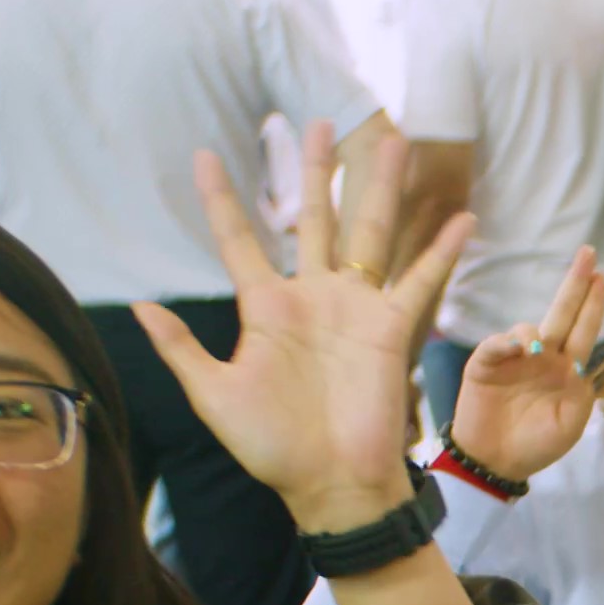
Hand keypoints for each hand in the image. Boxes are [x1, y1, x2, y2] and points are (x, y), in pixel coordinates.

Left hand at [137, 123, 473, 535]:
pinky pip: (419, 281)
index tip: (206, 154)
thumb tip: (142, 305)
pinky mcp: (392, 329)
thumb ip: (182, 348)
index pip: (240, 240)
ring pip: (368, 232)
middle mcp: (312, 297)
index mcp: (265, 308)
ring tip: (391, 141)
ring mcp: (355, 309)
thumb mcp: (213, 396)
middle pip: (314, 217)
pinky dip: (440, 251)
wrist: (330, 484)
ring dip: (378, 187)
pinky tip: (461, 218)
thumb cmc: (271, 447)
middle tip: (313, 120)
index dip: (221, 199)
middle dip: (313, 170)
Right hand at [445, 247, 603, 486]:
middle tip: (588, 254)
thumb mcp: (570, 425)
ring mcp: (514, 358)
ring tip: (534, 350)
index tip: (603, 276)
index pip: (583, 330)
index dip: (593, 304)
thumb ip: (582, 395)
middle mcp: (542, 357)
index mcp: (565, 369)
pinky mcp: (486, 364)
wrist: (496, 463)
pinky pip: (496, 344)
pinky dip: (505, 342)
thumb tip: (580, 364)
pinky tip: (516, 348)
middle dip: (575, 283)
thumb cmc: (536, 445)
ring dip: (533, 331)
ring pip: (527, 327)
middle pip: (562, 313)